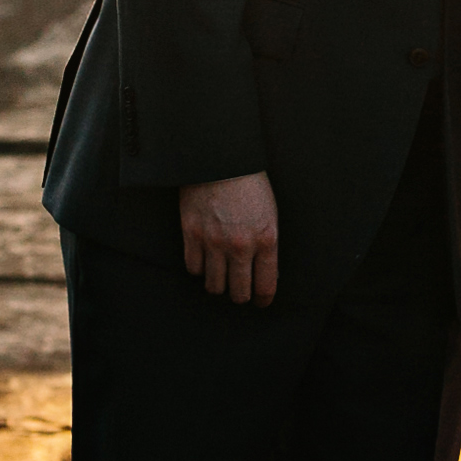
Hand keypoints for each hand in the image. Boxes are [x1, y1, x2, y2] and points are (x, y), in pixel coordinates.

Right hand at [178, 172, 278, 305]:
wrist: (220, 159)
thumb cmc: (249, 184)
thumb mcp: (269, 213)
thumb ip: (267, 245)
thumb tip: (265, 273)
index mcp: (266, 239)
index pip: (265, 286)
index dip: (264, 300)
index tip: (261, 302)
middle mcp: (240, 245)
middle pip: (239, 293)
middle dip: (241, 296)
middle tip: (240, 291)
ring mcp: (213, 241)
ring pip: (214, 286)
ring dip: (218, 285)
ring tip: (221, 277)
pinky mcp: (191, 234)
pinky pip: (193, 268)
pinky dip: (199, 269)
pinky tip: (204, 261)